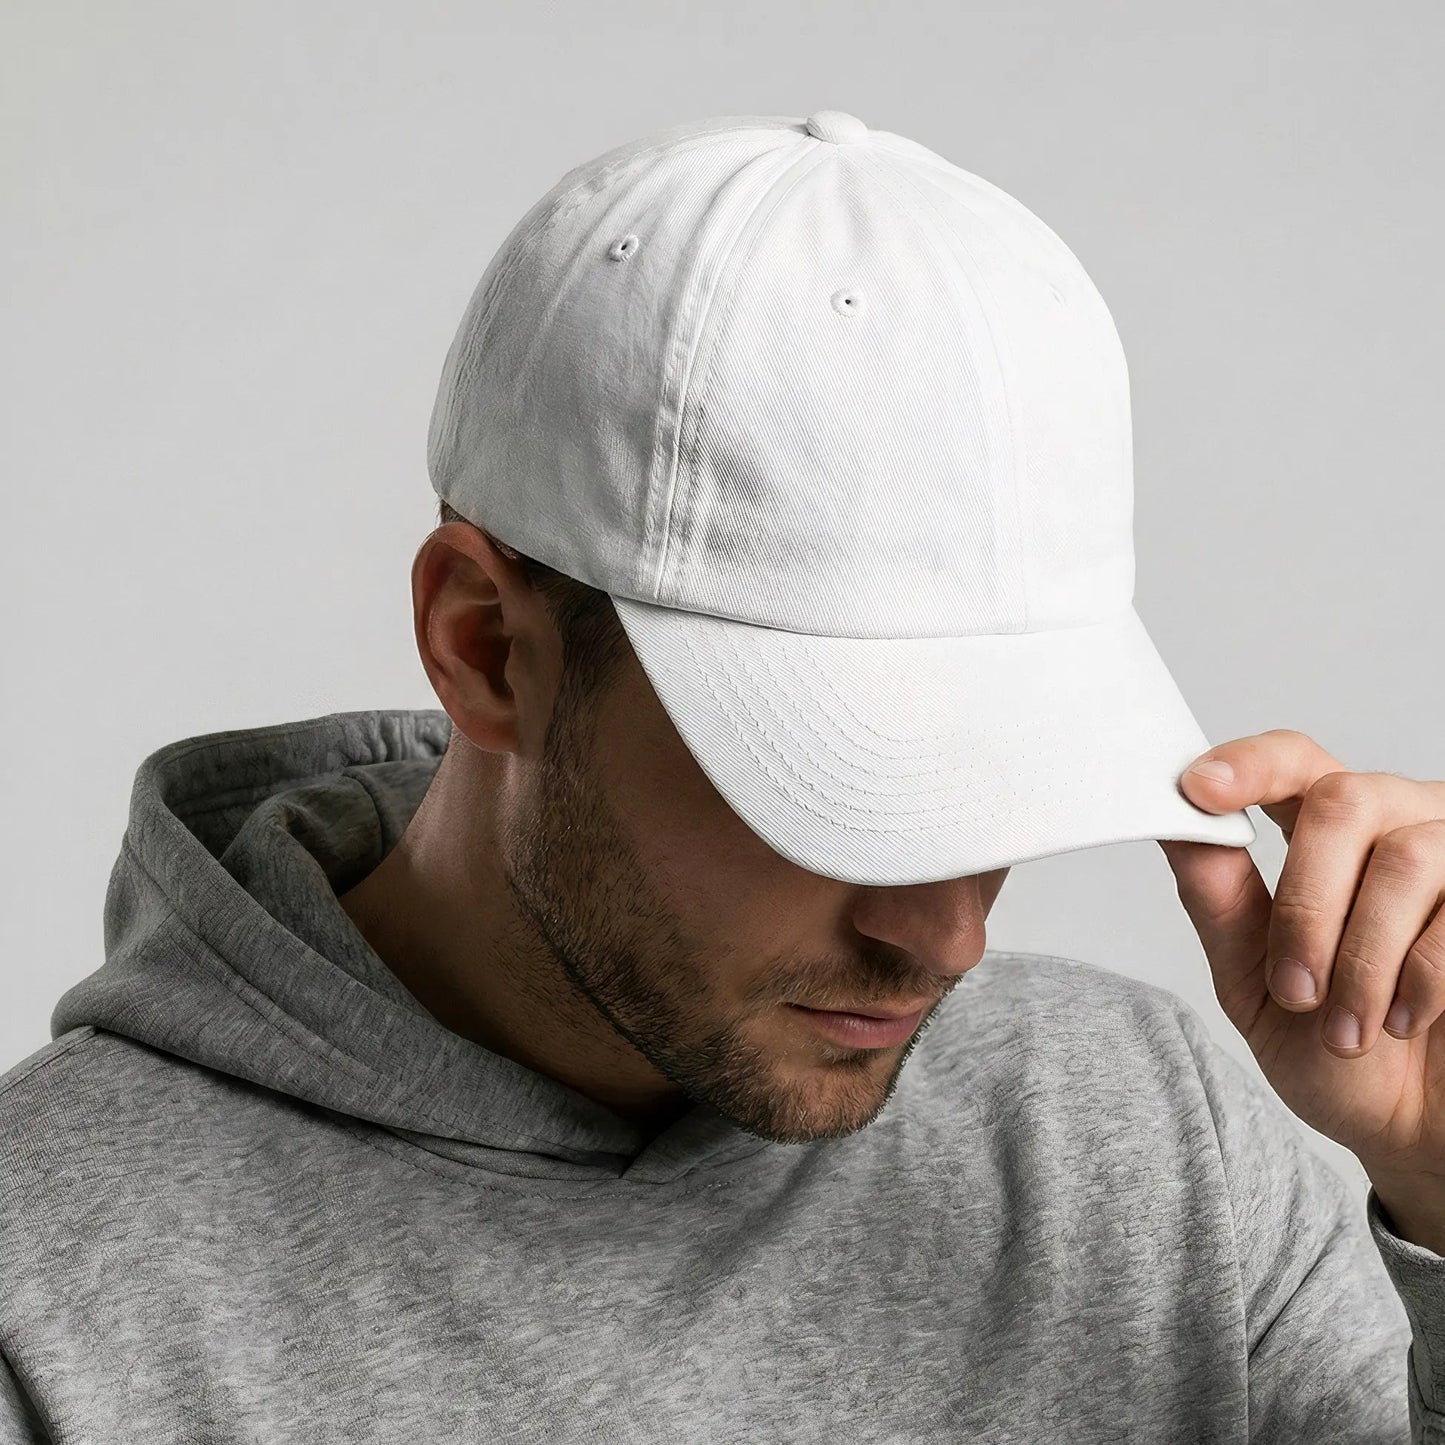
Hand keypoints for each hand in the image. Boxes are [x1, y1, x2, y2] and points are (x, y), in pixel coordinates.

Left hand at [1159, 730, 1444, 1192]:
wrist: (1415, 1129)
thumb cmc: (1335, 1051)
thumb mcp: (1253, 980)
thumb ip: (1217, 898)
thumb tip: (1172, 823)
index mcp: (1330, 833)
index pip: (1293, 762)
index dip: (1248, 763)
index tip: (1199, 788)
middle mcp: (1399, 823)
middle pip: (1341, 801)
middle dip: (1306, 902)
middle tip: (1296, 989)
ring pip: (1405, 857)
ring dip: (1362, 956)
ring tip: (1348, 1028)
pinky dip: (1420, 976)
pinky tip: (1404, 1020)